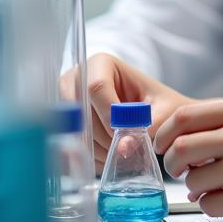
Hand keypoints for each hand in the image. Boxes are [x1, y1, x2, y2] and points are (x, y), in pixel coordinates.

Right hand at [60, 54, 194, 168]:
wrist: (149, 114)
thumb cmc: (158, 105)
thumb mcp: (163, 110)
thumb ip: (148, 125)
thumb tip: (122, 147)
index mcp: (102, 64)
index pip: (96, 87)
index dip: (109, 116)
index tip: (125, 136)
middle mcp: (76, 78)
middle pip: (80, 112)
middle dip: (103, 137)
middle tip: (123, 150)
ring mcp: (61, 101)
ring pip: (71, 131)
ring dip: (96, 150)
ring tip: (119, 153)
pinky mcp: (59, 123)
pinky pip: (66, 145)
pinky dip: (86, 157)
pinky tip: (107, 157)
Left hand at [155, 98, 222, 221]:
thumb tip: (190, 138)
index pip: (185, 116)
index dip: (164, 133)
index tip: (162, 144)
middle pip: (180, 148)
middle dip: (173, 163)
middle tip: (181, 170)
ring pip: (192, 180)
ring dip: (197, 187)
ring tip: (216, 186)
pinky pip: (208, 205)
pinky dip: (213, 206)